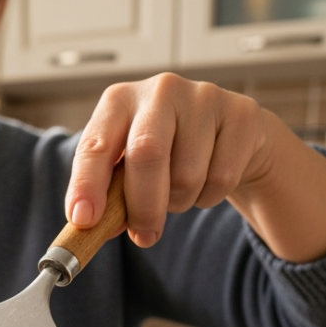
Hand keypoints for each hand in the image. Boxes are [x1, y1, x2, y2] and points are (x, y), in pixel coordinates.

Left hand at [65, 73, 279, 248]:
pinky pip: (221, 178)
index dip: (87, 184)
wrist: (228, 134)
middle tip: (143, 236)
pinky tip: (209, 179)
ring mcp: (203, 97)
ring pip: (186, 174)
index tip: (84, 220)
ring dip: (179, 202)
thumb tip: (94, 226)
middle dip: (142, 206)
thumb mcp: (128, 167)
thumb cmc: (167, 152)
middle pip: (146, 154)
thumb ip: (109, 194)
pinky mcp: (241, 113)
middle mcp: (159, 91)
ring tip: (179, 190)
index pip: (95, 145)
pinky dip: (209, 197)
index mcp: (119, 101)